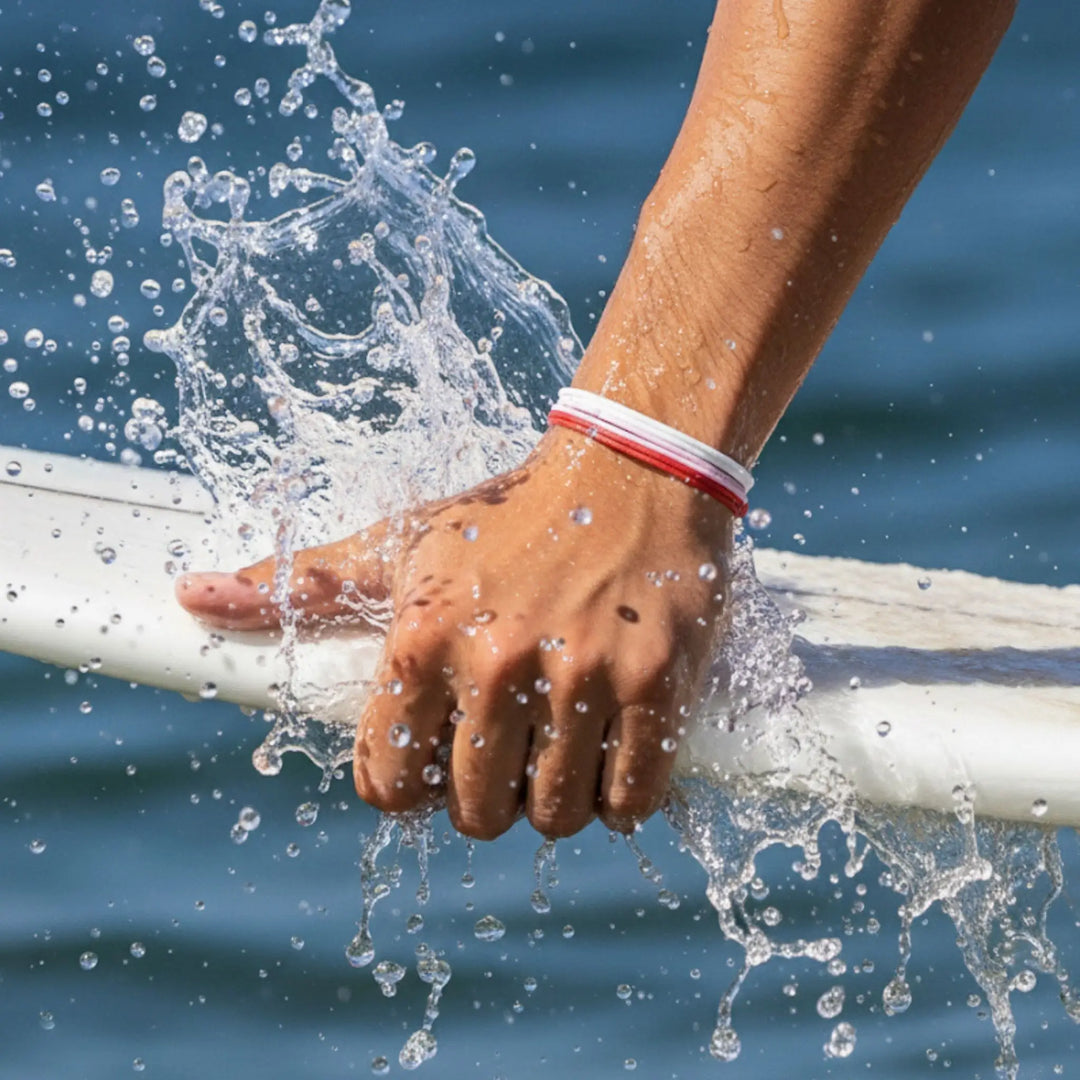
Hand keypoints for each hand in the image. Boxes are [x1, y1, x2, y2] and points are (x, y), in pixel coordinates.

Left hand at [176, 429, 731, 839]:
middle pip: (474, 813)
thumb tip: (190, 595)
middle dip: (482, 796)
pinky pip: (631, 801)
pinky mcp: (660, 689)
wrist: (631, 471)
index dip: (406, 784)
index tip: (430, 763)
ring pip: (553, 816)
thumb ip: (306, 583)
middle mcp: (499, 664)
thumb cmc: (509, 517)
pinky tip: (610, 758)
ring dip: (552, 800)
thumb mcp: (405, 544)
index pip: (388, 783)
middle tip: (503, 750)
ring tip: (557, 748)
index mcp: (425, 636)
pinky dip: (618, 798)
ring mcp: (586, 679)